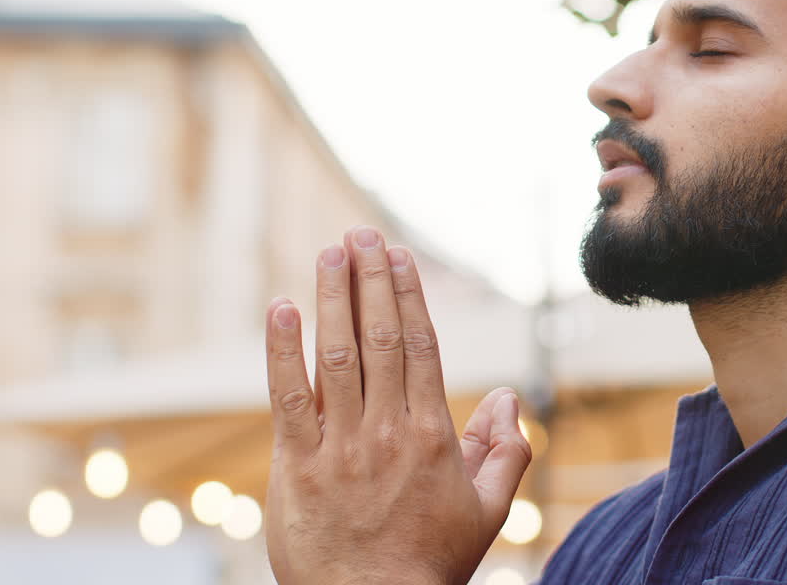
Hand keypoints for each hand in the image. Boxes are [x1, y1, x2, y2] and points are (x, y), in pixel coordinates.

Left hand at [263, 227, 531, 584]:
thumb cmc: (431, 564)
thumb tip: (505, 397)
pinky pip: (288, 399)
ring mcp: (338, 447)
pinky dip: (283, 352)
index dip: (408, 295)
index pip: (419, 346)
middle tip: (360, 235)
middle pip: (378, 338)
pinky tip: (282, 311)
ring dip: (331, 300)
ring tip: (329, 253)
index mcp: (431, 435)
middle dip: (369, 280)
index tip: (399, 256)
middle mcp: (385, 430)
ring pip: (336, 358)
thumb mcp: (487, 511)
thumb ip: (504, 450)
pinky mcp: (295, 467)